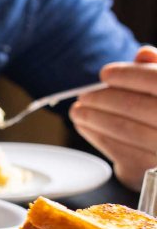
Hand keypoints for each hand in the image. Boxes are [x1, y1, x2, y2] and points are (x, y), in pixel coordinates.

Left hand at [70, 45, 156, 190]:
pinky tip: (86, 127)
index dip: (129, 75)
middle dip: (103, 98)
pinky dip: (98, 136)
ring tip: (78, 110)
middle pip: (137, 107)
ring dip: (94, 117)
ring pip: (126, 130)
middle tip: (84, 95)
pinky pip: (121, 152)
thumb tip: (142, 53)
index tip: (105, 74)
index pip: (156, 81)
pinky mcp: (153, 175)